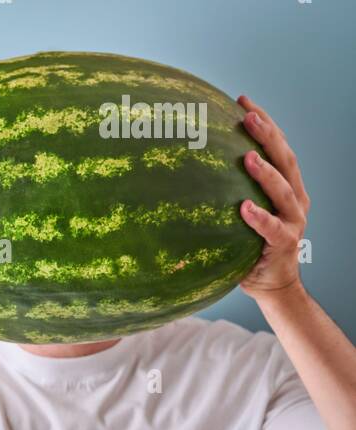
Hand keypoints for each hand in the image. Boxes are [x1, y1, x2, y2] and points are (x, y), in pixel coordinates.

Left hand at [238, 96, 309, 302]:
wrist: (270, 283)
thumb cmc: (248, 242)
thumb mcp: (236, 211)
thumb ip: (223, 188)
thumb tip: (180, 163)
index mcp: (286, 185)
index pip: (277, 147)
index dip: (264, 122)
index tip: (243, 100)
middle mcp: (294, 198)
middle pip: (285, 160)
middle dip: (268, 136)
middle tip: (248, 115)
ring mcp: (293, 220)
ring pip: (283, 191)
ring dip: (265, 172)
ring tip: (247, 157)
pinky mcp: (286, 243)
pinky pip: (272, 228)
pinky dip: (259, 217)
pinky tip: (243, 208)